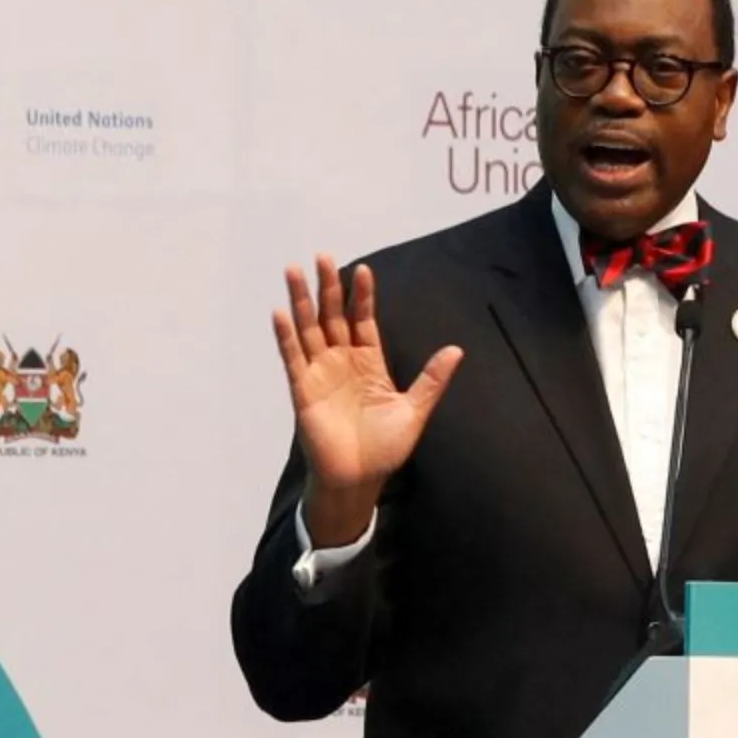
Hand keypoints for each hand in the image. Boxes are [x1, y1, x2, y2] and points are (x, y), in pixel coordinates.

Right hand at [271, 255, 462, 546]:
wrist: (359, 480)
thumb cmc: (384, 450)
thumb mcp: (414, 410)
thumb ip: (431, 379)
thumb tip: (456, 350)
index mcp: (369, 363)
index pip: (363, 320)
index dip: (362, 296)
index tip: (363, 269)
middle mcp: (342, 362)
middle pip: (333, 316)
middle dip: (329, 287)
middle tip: (323, 257)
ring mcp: (321, 374)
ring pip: (309, 329)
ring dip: (301, 302)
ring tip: (294, 271)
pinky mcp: (303, 391)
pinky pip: (293, 359)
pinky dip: (286, 337)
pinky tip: (281, 314)